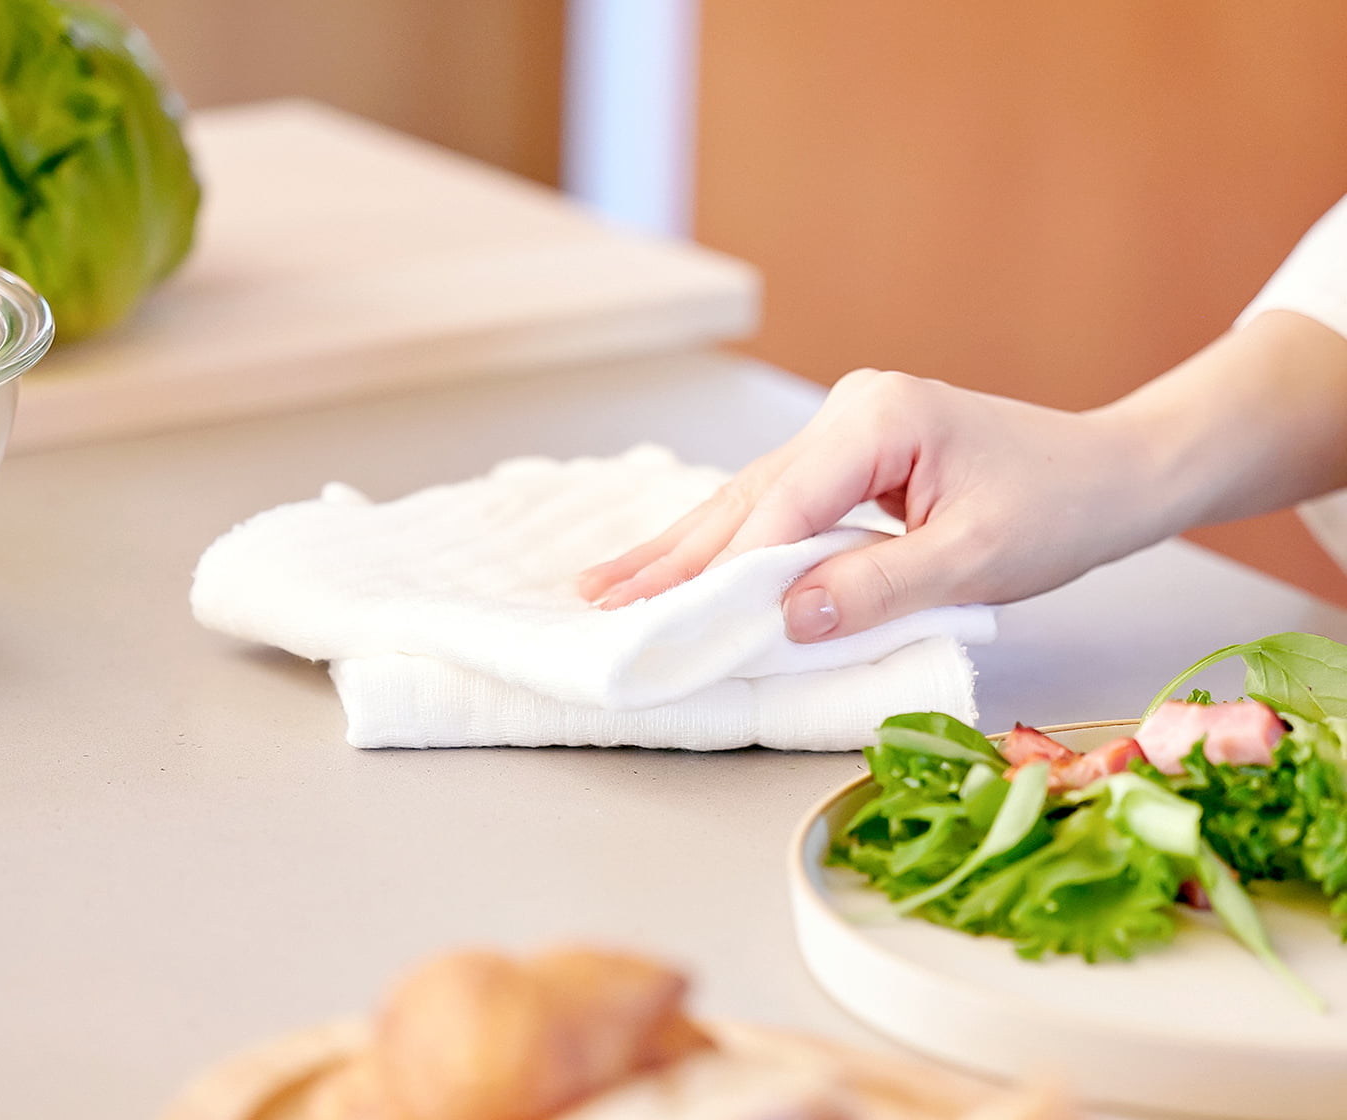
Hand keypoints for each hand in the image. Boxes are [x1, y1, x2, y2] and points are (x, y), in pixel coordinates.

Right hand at [577, 368, 1165, 640]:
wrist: (1111, 474)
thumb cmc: (1058, 509)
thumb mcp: (972, 558)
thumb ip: (876, 586)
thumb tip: (784, 618)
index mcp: (877, 420)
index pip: (782, 508)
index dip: (723, 573)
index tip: (666, 621)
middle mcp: (846, 413)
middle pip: (744, 497)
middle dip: (672, 555)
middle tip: (596, 598)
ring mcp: (843, 429)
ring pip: (749, 500)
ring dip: (685, 549)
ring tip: (611, 584)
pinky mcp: (850, 457)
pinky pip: (776, 505)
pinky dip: (728, 543)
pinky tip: (680, 562)